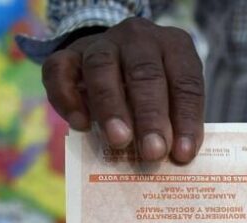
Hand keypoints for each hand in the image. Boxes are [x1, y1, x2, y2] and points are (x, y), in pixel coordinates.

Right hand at [41, 18, 204, 162]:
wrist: (114, 60)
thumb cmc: (151, 89)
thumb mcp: (171, 97)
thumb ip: (173, 123)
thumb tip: (172, 159)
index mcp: (174, 46)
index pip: (185, 82)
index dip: (186, 119)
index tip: (182, 154)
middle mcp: (138, 38)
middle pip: (144, 73)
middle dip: (150, 116)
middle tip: (153, 152)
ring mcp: (101, 43)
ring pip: (102, 67)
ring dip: (111, 107)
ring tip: (119, 141)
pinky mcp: (68, 54)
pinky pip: (60, 70)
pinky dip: (68, 99)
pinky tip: (81, 126)